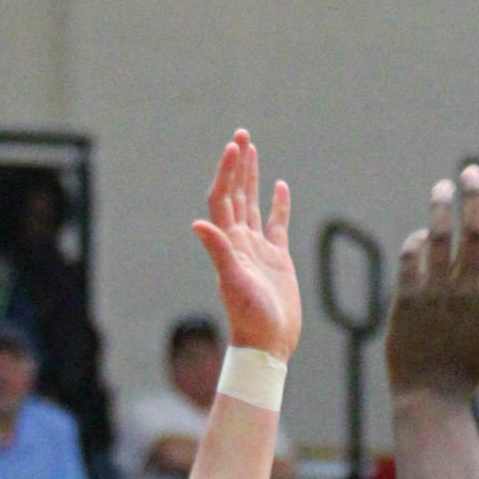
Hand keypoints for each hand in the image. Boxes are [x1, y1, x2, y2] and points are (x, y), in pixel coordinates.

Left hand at [193, 131, 299, 361]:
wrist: (267, 343)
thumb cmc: (249, 316)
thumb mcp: (233, 281)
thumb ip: (218, 250)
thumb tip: (198, 223)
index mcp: (228, 243)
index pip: (223, 198)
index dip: (227, 172)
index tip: (234, 146)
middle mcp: (240, 241)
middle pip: (235, 194)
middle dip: (238, 164)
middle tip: (242, 135)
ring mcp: (258, 248)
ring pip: (252, 203)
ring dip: (252, 177)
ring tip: (253, 150)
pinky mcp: (277, 258)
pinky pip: (276, 223)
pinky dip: (278, 204)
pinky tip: (280, 186)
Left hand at [386, 167, 478, 398]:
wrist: (430, 395)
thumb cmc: (470, 368)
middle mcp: (464, 293)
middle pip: (472, 232)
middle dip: (474, 195)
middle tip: (471, 171)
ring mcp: (434, 294)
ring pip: (438, 237)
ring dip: (441, 206)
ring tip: (442, 186)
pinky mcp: (406, 299)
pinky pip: (410, 258)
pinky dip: (417, 241)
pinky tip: (423, 235)